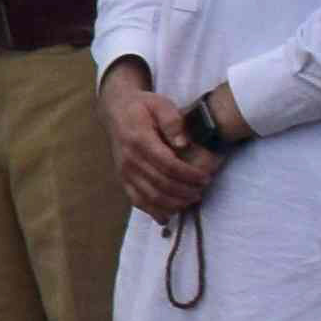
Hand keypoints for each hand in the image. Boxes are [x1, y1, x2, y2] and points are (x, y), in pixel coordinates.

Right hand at [103, 72, 211, 219]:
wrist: (116, 111)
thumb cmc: (142, 107)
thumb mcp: (160, 104)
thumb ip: (172, 121)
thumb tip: (183, 144)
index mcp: (139, 140)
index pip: (167, 164)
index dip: (188, 174)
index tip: (205, 177)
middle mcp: (129, 159)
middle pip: (161, 184)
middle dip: (185, 191)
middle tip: (202, 190)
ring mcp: (124, 172)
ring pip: (150, 196)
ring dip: (173, 203)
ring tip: (191, 200)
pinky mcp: (122, 179)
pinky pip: (137, 200)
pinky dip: (153, 211)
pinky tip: (168, 216)